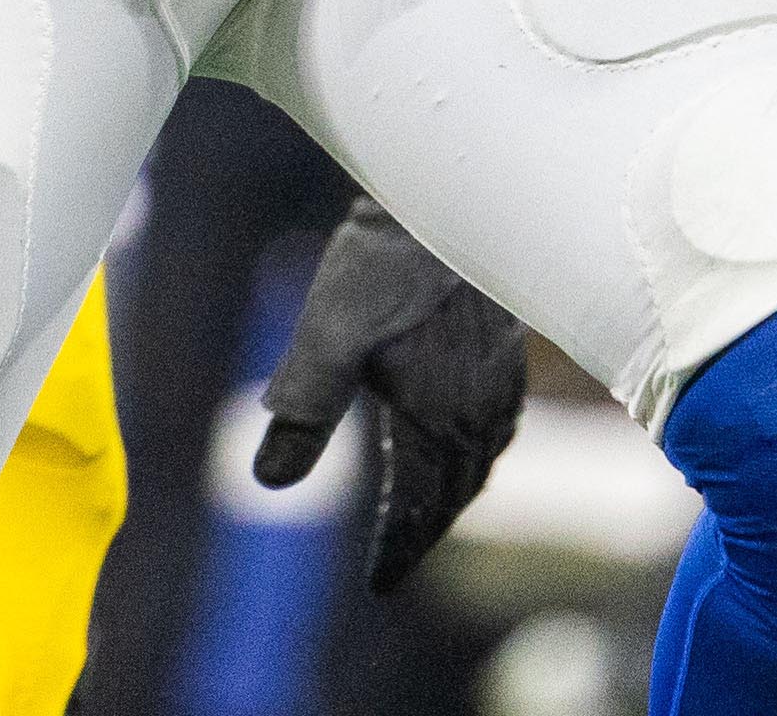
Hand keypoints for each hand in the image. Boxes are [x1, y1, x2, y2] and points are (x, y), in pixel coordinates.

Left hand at [254, 202, 529, 592]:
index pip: (417, 510)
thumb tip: (268, 483)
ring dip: (452, 495)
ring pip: (481, 461)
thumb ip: (303, 411)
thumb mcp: (328, 338)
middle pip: (455, 495)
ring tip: (424, 513)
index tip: (378, 584)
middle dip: (423, 531)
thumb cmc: (383, 264)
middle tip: (393, 559)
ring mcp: (501, 379)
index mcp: (438, 421)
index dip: (396, 549)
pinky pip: (498, 423)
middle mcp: (479, 411)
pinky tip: (462, 438)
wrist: (451, 192)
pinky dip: (476, 451)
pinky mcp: (508, 347)